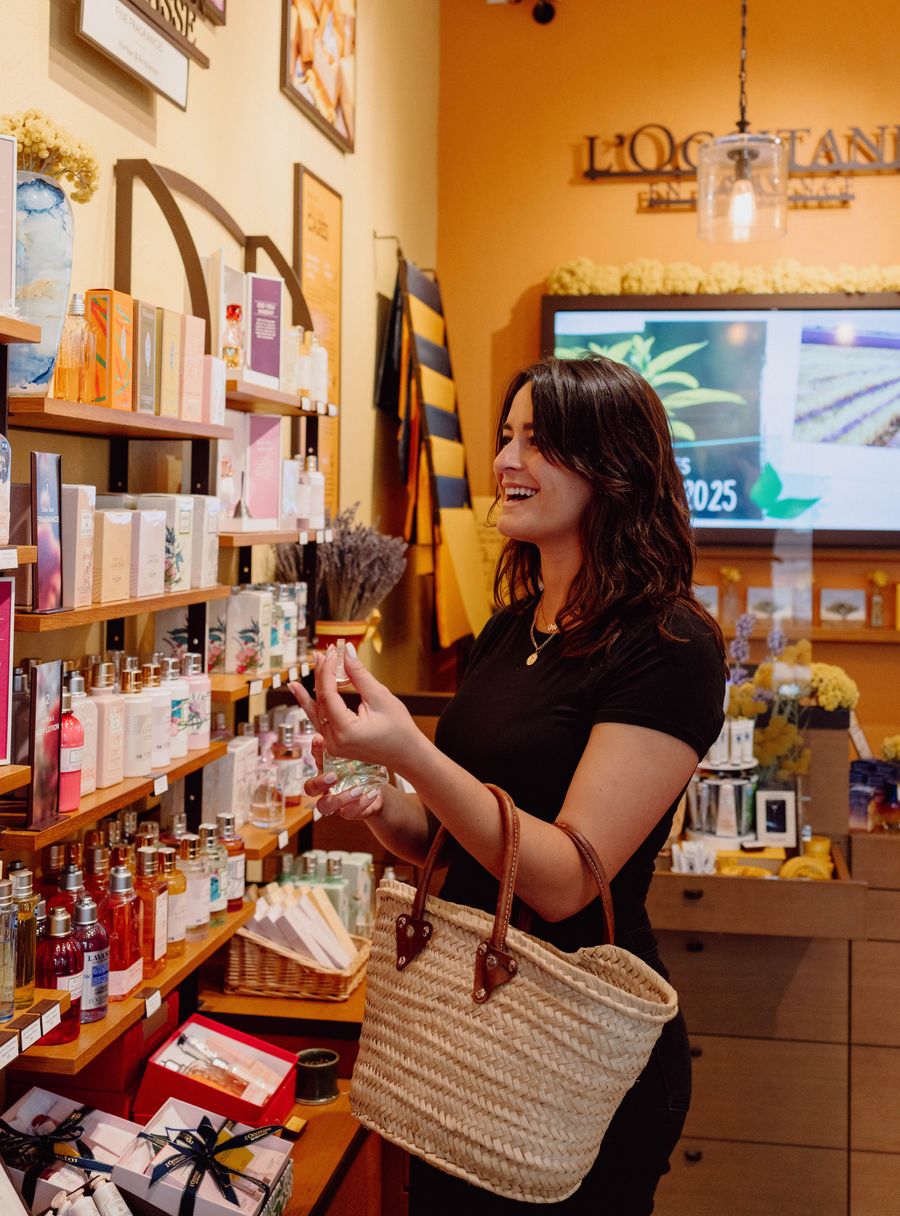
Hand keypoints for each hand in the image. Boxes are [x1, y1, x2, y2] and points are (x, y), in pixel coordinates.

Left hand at [287, 643, 418, 773]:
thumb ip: (359, 675)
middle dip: (320, 677)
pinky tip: (303, 696)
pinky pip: (321, 722)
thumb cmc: (399, 729)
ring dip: (310, 693)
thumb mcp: (380, 697)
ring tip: (296, 680)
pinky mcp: (335, 745)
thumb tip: (346, 651)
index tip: (331, 652)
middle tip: (320, 655)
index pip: (328, 695)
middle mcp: (335, 741)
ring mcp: (333, 746)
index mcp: (346, 731)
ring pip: (317, 714)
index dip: (327, 671)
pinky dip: (315, 707)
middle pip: (320, 703)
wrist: (406, 754)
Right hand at [301, 730, 384, 819]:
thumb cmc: (363, 770)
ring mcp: (335, 801)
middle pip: (310, 788)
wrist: (376, 791)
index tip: (320, 739)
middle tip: (333, 775)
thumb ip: (349, 740)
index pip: (315, 758)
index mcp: (326, 768)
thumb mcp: (357, 754)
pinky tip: (371, 794)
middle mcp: (325, 786)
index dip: (315, 750)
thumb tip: (348, 716)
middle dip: (320, 782)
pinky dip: (360, 804)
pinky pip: (349, 813)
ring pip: (325, 806)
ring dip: (340, 798)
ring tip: (357, 789)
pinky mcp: (348, 812)